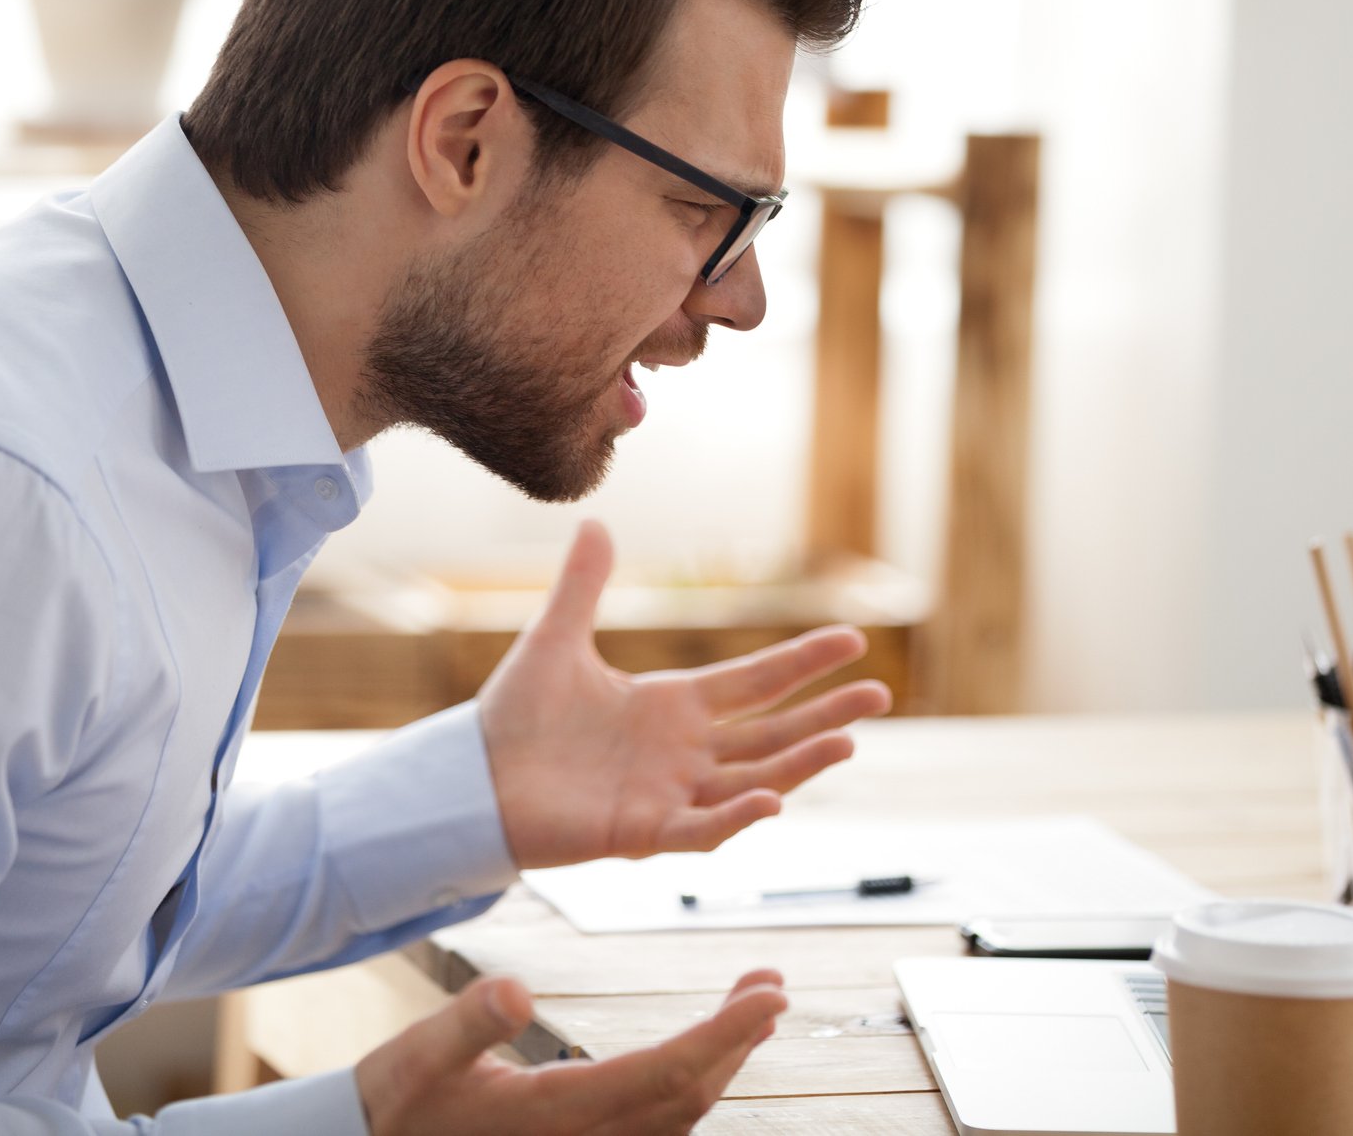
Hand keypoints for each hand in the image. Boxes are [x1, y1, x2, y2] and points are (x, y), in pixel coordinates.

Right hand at [354, 969, 785, 1135]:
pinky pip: (656, 1126)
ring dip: (722, 1062)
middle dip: (737, 1040)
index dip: (724, 1035)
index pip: (663, 1073)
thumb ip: (468, 1021)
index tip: (770, 995)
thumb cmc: (397, 1101)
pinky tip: (702, 1054)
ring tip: (751, 1008)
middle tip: (771, 984)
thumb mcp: (420, 1052)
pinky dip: (691, 1085)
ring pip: (679, 1116)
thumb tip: (512, 990)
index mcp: (554, 1113)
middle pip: (687, 1097)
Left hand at [478, 521, 891, 869]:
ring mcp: (670, 794)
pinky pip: (703, 828)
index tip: (852, 638)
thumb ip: (583, 586)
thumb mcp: (556, 640)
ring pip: (754, 778)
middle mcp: (684, 751)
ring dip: (801, 763)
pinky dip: (738, 816)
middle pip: (772, 731)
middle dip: (826, 714)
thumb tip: (595, 521)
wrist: (472, 779)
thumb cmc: (514, 718)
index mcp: (673, 705)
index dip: (802, 661)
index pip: (755, 681)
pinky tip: (773, 799)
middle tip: (879, 694)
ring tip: (849, 741)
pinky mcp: (643, 831)